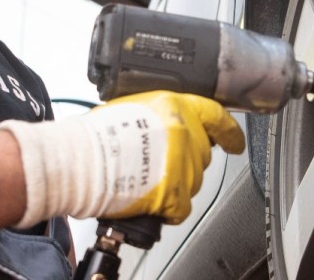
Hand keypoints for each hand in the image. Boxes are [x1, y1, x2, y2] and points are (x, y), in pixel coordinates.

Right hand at [0, 91, 244, 227]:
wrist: (79, 160)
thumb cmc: (95, 135)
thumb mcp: (132, 106)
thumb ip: (159, 115)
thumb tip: (166, 126)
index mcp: (175, 106)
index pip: (215, 116)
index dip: (229, 132)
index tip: (234, 141)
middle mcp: (184, 133)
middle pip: (202, 154)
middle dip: (186, 161)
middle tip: (160, 165)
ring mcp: (182, 164)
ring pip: (194, 181)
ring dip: (176, 184)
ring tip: (146, 180)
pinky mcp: (174, 193)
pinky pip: (182, 206)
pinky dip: (168, 208)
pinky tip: (150, 200)